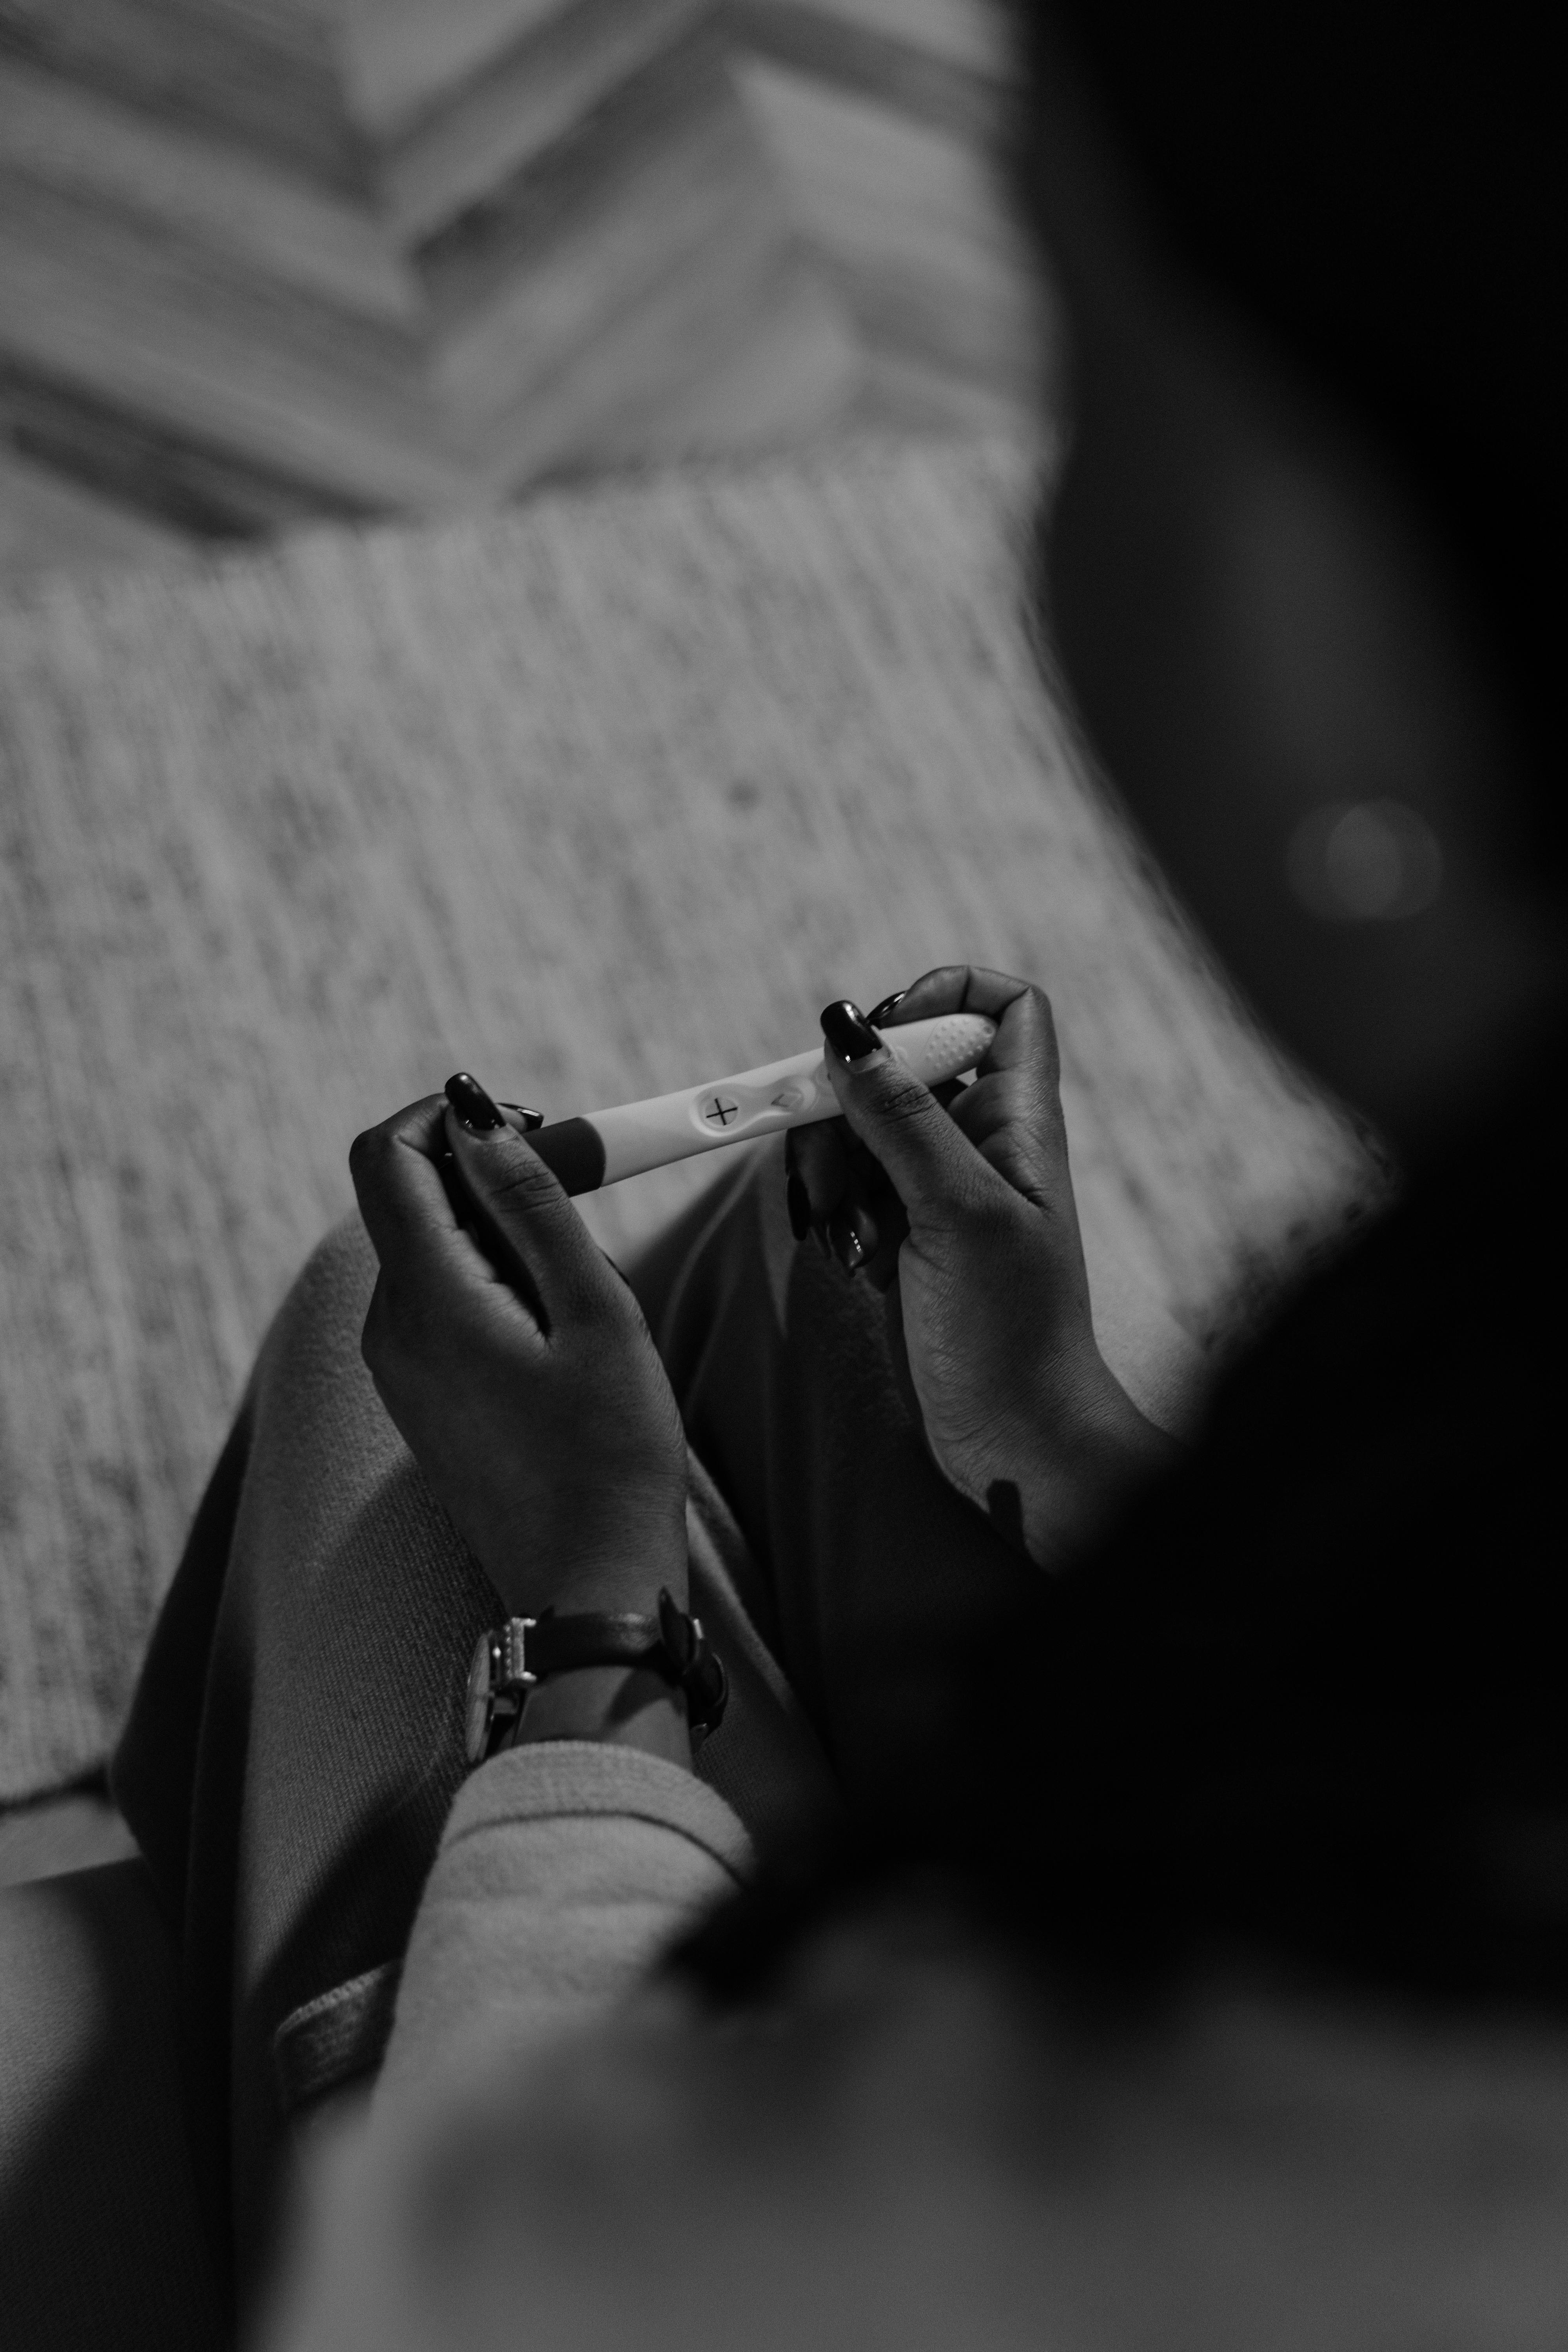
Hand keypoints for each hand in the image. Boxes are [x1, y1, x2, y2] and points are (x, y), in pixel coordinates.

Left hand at [350, 1078, 689, 1625]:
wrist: (590, 1584)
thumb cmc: (611, 1454)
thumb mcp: (595, 1313)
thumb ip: (532, 1206)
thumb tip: (476, 1119)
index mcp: (428, 1300)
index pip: (388, 1156)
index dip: (450, 1116)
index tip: (534, 1127)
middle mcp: (391, 1328)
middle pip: (413, 1199)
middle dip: (496, 1177)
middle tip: (588, 1204)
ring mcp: (400, 1366)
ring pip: (436, 1249)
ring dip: (508, 1238)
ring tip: (585, 1299)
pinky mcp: (421, 1395)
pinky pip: (444, 1301)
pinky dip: (499, 1285)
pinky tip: (563, 1339)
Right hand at [788, 968, 1175, 1565]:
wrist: (1012, 1438)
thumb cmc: (1012, 1330)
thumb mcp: (959, 1212)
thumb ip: (902, 1118)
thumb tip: (847, 1027)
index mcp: (1021, 1119)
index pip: (1004, 1006)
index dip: (944, 994)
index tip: (881, 1032)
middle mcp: (982, 1141)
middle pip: (896, 1066)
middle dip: (846, 1110)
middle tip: (836, 1174)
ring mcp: (937, 1188)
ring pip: (857, 1130)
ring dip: (833, 1176)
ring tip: (852, 1237)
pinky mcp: (902, 1233)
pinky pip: (846, 1189)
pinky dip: (837, 1219)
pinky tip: (859, 1267)